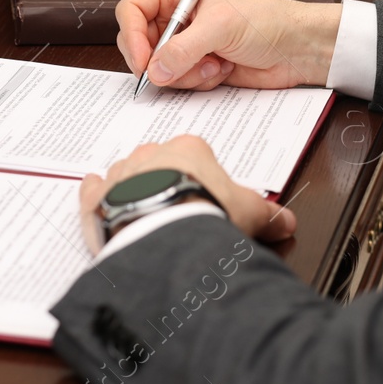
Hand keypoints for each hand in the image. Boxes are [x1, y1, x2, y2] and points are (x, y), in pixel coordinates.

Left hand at [79, 135, 296, 254]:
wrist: (167, 235)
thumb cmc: (207, 214)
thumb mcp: (250, 213)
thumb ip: (268, 214)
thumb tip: (288, 222)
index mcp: (189, 148)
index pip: (195, 155)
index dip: (201, 177)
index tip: (204, 195)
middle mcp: (152, 153)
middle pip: (160, 161)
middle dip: (167, 180)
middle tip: (178, 207)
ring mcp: (122, 173)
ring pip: (127, 173)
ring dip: (134, 188)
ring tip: (147, 214)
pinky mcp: (99, 197)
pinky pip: (94, 189)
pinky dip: (98, 194)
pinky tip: (104, 201)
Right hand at [114, 0, 342, 90]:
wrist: (297, 48)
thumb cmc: (266, 21)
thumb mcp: (221, 28)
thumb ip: (183, 49)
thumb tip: (154, 71)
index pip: (132, 8)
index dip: (131, 36)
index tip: (144, 62)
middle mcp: (176, 14)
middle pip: (140, 42)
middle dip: (160, 62)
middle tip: (177, 71)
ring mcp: (186, 41)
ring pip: (159, 67)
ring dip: (186, 73)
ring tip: (216, 63)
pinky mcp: (197, 64)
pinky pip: (178, 81)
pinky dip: (199, 81)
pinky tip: (223, 69)